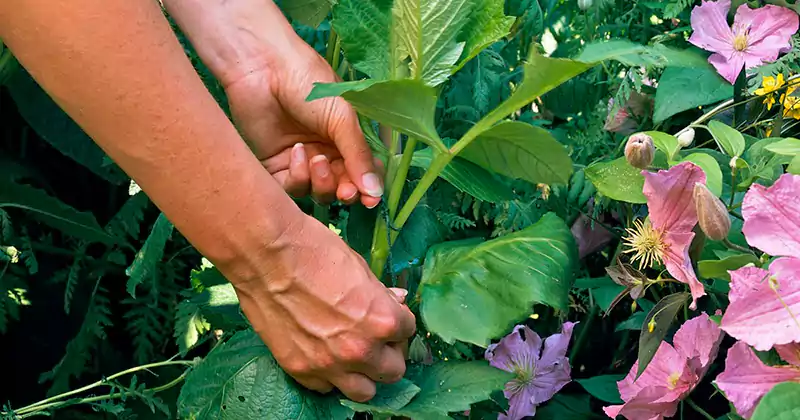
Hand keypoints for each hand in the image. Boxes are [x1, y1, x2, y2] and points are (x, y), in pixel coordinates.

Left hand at [222, 34, 382, 207]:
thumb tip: (376, 193)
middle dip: (345, 191)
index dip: (369, 189)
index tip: (371, 200)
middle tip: (345, 190)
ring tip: (318, 160)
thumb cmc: (308, 83)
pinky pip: (292, 188)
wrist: (262, 68)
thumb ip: (359, 155)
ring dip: (322, 183)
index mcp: (348, 140)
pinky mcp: (276, 167)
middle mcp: (327, 154)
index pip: (364, 173)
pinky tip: (297, 153)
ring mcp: (302, 162)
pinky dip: (298, 177)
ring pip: (318, 193)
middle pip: (342, 189)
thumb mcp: (342, 117)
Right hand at [231, 215, 415, 400]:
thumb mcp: (359, 267)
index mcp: (382, 321)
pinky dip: (329, 375)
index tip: (388, 315)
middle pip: (394, 371)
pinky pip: (325, 387)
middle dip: (388, 353)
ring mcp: (328, 365)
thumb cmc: (315, 250)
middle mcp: (360, 350)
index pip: (408, 332)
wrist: (265, 254)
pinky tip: (323, 355)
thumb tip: (396, 300)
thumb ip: (380, 294)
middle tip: (375, 338)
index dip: (398, 321)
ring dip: (364, 374)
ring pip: (364, 392)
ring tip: (353, 355)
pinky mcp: (300, 370)